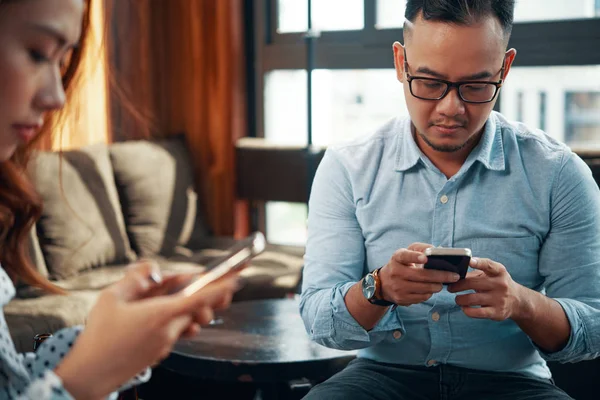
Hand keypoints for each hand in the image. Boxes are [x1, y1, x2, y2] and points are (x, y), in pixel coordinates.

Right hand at [55, 260, 238, 399]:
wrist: (90, 375)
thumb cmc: (99, 336)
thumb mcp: (111, 298)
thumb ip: (136, 280)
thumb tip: (154, 269)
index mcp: (161, 314)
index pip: (199, 298)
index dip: (221, 287)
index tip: (239, 277)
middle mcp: (169, 330)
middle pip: (199, 308)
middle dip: (208, 295)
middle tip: (210, 283)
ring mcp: (167, 344)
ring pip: (189, 320)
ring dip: (189, 307)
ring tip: (170, 297)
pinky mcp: (161, 352)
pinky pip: (176, 331)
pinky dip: (175, 319)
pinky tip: (156, 314)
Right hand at [378, 243, 460, 305]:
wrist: (384, 283)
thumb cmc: (401, 264)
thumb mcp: (406, 253)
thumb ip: (421, 248)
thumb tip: (440, 250)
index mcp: (397, 258)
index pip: (405, 256)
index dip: (415, 257)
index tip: (426, 258)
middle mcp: (395, 272)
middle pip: (422, 276)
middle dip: (441, 276)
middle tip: (454, 276)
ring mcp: (398, 287)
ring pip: (424, 288)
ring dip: (437, 286)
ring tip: (442, 283)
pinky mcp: (401, 299)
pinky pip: (422, 297)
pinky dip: (429, 293)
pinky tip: (431, 289)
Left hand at [448, 257, 524, 320]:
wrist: (517, 301)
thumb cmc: (498, 284)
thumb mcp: (492, 274)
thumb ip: (476, 272)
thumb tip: (455, 274)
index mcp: (499, 272)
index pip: (489, 265)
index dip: (478, 262)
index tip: (469, 261)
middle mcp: (500, 284)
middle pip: (473, 283)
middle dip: (457, 286)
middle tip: (450, 288)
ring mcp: (499, 299)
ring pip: (472, 299)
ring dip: (460, 299)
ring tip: (457, 299)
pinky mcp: (497, 312)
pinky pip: (477, 312)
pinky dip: (467, 310)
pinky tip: (464, 308)